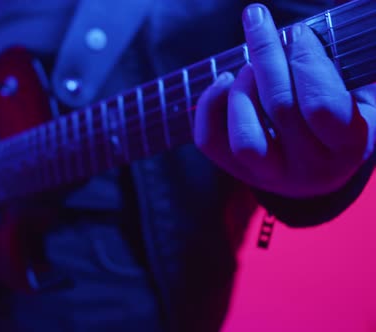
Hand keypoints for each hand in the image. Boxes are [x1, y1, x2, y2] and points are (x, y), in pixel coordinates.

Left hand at [195, 3, 375, 197]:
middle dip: (266, 55)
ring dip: (242, 90)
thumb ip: (348, 59)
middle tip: (258, 21)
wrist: (320, 165)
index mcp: (348, 145)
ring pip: (244, 139)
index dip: (306, 63)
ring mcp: (269, 175)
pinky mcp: (236, 170)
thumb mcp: (360, 91)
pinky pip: (211, 141)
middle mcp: (308, 169)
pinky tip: (224, 81)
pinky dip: (210, 105)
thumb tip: (328, 13)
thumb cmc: (342, 115)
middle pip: (280, 110)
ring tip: (248, 66)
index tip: (298, 33)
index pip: (322, 107)